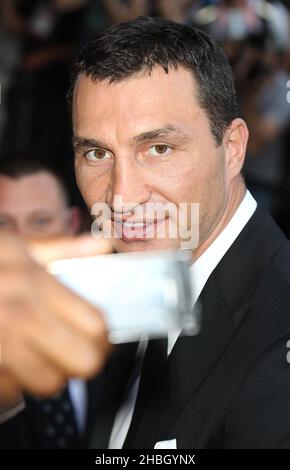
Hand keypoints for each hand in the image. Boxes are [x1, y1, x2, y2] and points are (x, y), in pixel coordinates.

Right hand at [0, 232, 111, 405]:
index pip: (96, 326)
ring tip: (36, 350)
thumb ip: (61, 249)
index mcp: (32, 285)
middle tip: (75, 348)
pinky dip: (16, 382)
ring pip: (52, 384)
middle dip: (83, 358)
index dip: (103, 335)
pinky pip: (15, 393)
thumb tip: (102, 245)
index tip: (98, 334)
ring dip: (49, 371)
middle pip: (84, 362)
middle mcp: (17, 320)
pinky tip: (9, 359)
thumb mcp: (12, 249)